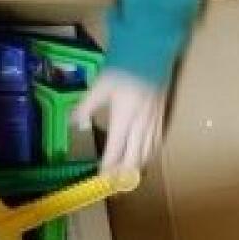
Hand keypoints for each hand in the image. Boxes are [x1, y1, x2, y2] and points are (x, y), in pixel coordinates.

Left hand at [73, 69, 165, 188]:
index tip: (102, 180)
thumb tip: (77, 125)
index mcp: (124, 118)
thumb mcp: (99, 86)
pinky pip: (156, 142)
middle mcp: (140, 125)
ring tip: (129, 178)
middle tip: (116, 187)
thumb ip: (86, 107)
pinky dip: (149, 154)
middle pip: (134, 158)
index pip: (115, 150)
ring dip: (137, 167)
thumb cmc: (123, 67)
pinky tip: (145, 157)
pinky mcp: (161, 117)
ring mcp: (153, 122)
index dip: (108, 168)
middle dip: (125, 175)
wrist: (151, 52)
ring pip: (147, 152)